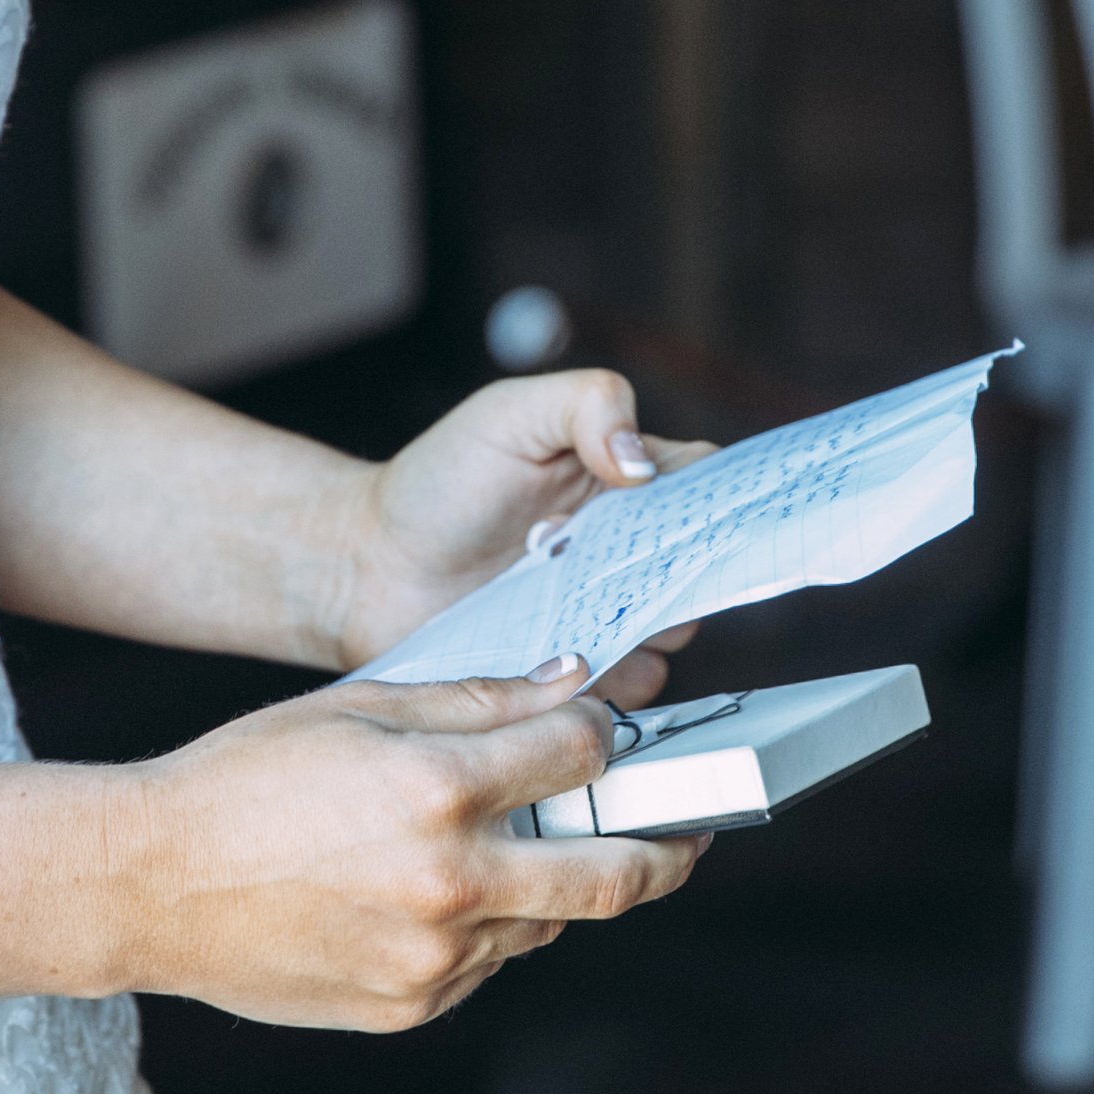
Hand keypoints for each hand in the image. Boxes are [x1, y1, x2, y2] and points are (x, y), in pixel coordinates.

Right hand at [118, 658, 703, 1030]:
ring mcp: (435, 958)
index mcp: (439, 788)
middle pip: (616, 873)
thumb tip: (573, 685)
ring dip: (559, 884)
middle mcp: (452, 881)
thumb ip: (474, 700)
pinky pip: (488, 963)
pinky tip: (443, 895)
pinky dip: (489, 926)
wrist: (150, 886)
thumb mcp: (357, 707)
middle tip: (691, 834)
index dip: (608, 734)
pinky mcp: (412, 1006)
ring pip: (549, 921)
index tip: (612, 732)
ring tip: (533, 851)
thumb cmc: (243, 778)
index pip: (584, 756)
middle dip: (667, 849)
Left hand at [317, 367, 711, 688]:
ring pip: (675, 632)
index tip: (706, 516)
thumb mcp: (509, 414)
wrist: (370, 566)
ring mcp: (610, 613)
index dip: (722, 498)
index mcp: (628, 477)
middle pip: (705, 566)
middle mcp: (632, 548)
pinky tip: (556, 652)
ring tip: (564, 605)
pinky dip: (607, 676)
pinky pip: (631, 687)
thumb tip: (644, 464)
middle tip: (608, 562)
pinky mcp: (584, 672)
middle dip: (674, 569)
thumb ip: (588, 406)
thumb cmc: (438, 481)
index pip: (710, 485)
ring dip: (635, 624)